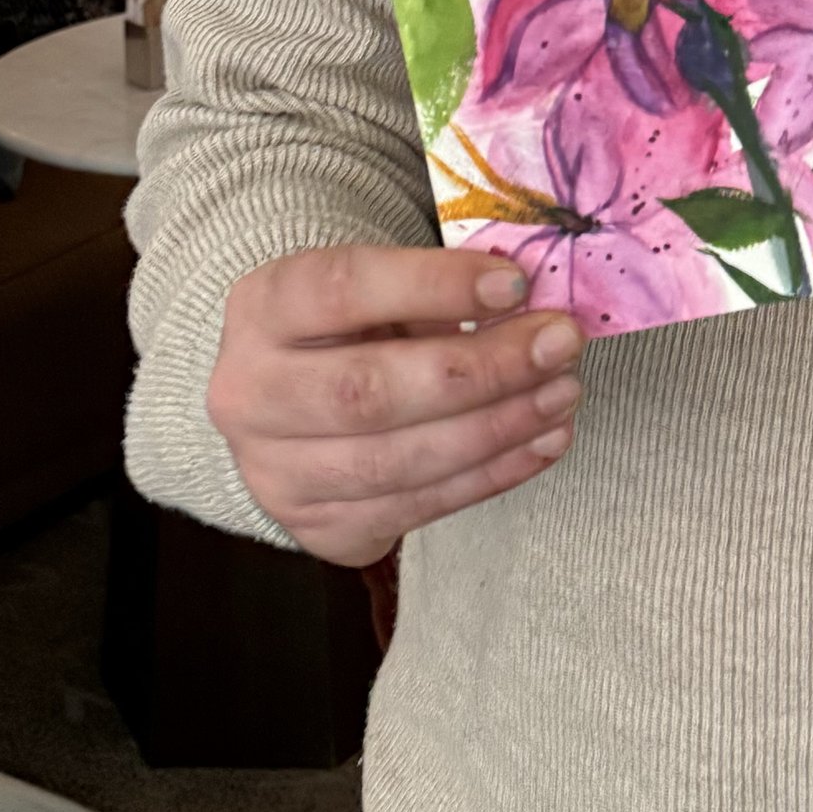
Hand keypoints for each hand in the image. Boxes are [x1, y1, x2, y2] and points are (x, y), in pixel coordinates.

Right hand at [207, 245, 581, 565]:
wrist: (285, 409)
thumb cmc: (348, 332)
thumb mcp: (372, 290)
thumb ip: (435, 293)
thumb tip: (528, 302)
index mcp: (262, 308)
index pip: (344, 290)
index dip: (433, 286)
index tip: (516, 284)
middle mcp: (250, 394)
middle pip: (370, 390)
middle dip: (481, 370)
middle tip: (560, 345)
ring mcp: (275, 473)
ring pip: (396, 461)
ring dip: (497, 428)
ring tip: (562, 395)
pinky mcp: (317, 527)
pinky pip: (415, 508)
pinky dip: (491, 476)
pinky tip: (543, 442)